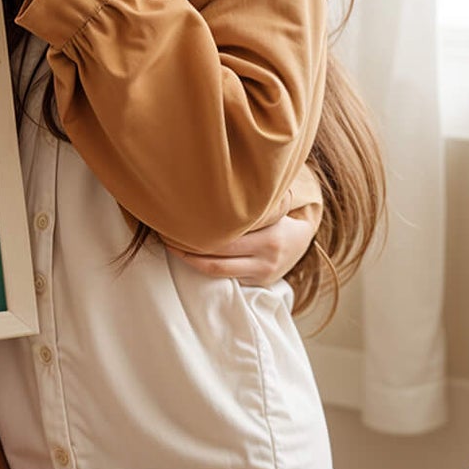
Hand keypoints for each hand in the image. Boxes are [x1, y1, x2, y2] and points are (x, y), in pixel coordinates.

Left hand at [167, 207, 317, 286]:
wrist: (301, 239)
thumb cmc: (278, 214)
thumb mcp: (271, 205)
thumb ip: (250, 203)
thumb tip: (212, 184)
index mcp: (270, 238)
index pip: (225, 241)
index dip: (197, 237)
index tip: (175, 225)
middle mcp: (266, 259)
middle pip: (217, 260)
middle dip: (188, 251)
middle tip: (166, 238)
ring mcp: (261, 274)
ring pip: (218, 273)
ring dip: (192, 262)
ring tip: (172, 248)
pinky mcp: (258, 283)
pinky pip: (226, 278)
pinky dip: (206, 268)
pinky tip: (191, 257)